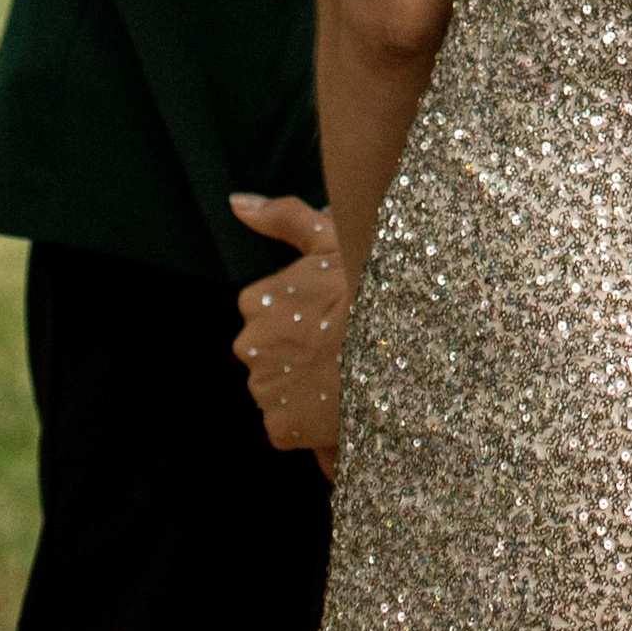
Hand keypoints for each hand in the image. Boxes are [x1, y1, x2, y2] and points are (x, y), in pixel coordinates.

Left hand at [231, 191, 346, 474]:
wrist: (396, 338)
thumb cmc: (365, 283)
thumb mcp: (329, 238)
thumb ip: (281, 217)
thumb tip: (235, 202)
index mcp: (255, 302)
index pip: (274, 316)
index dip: (309, 318)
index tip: (338, 317)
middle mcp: (248, 347)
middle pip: (278, 354)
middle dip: (306, 354)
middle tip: (349, 346)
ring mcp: (263, 390)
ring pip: (285, 390)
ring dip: (310, 389)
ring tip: (352, 378)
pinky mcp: (279, 428)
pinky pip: (294, 427)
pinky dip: (314, 424)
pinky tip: (346, 407)